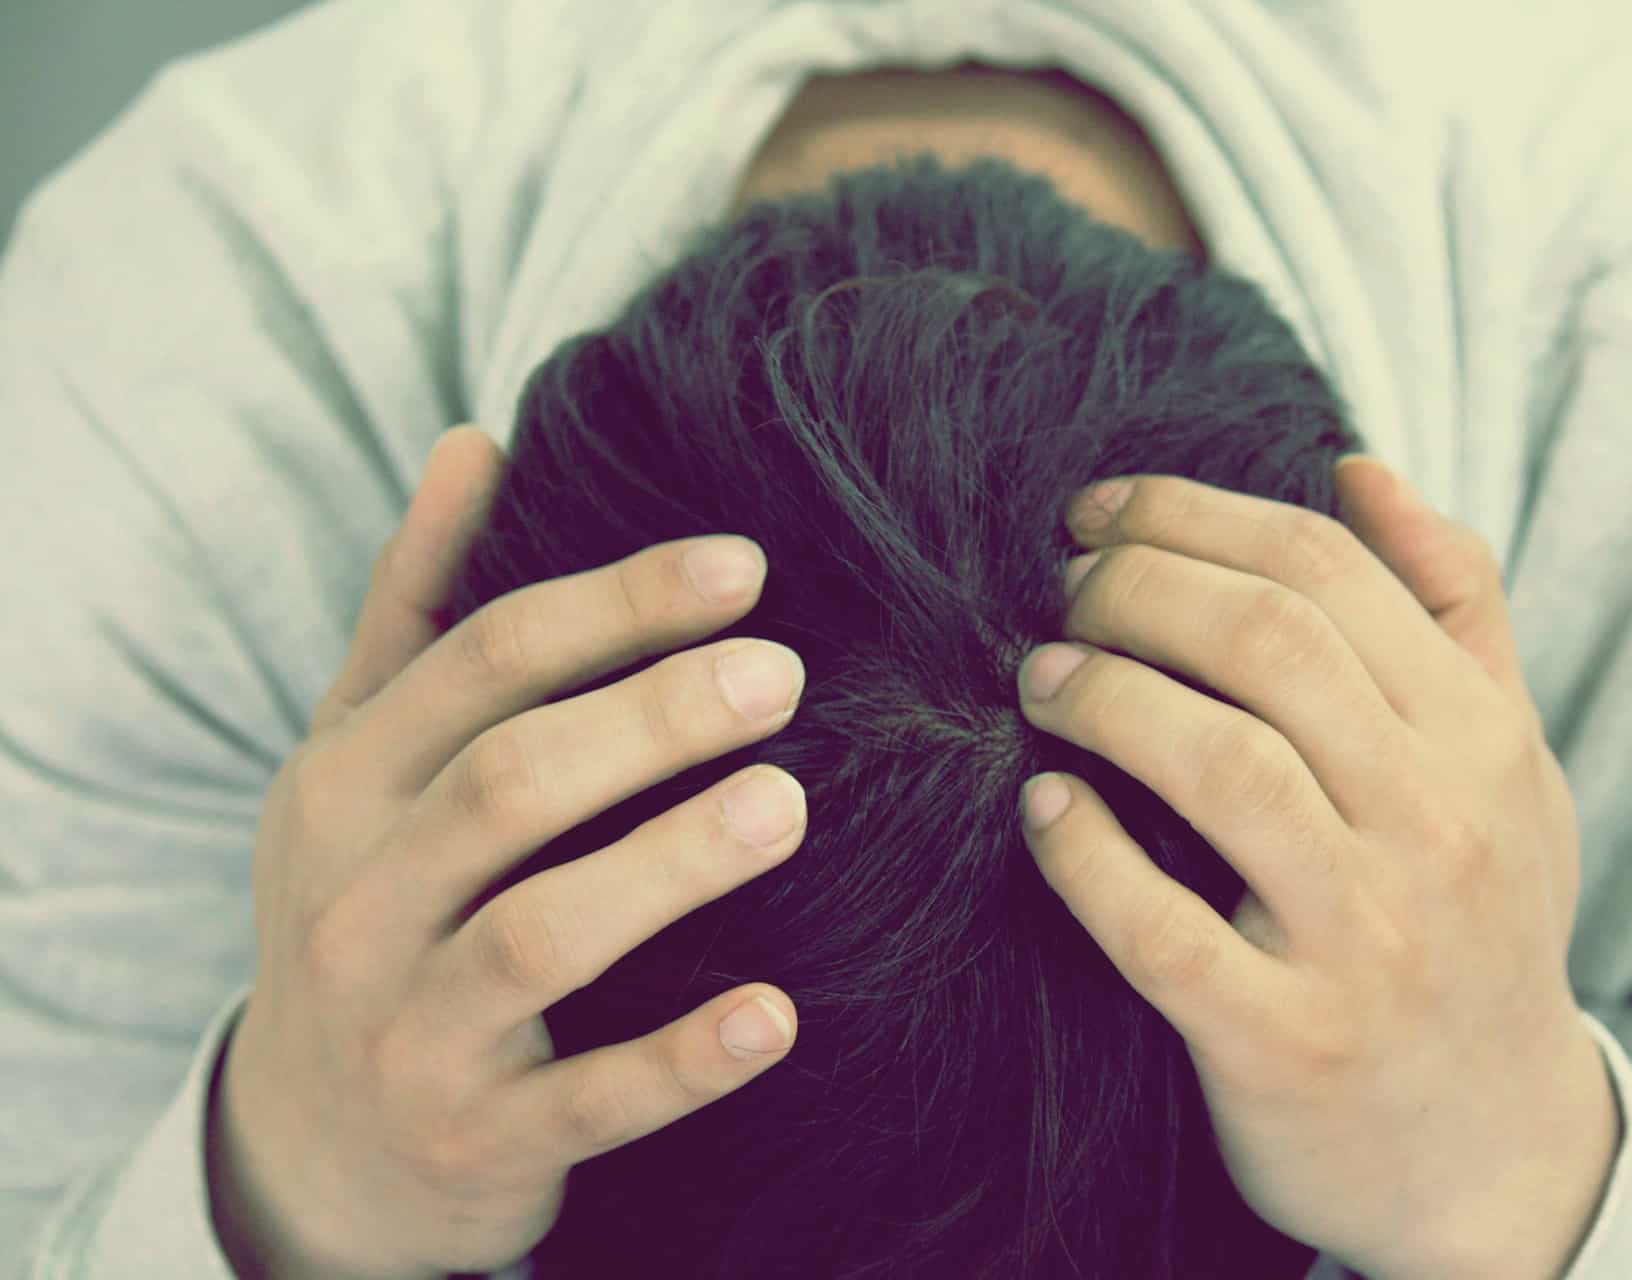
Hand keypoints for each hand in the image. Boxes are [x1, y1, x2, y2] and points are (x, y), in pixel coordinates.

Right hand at [210, 426, 808, 1279]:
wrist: (307, 1142)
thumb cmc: (367, 903)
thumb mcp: (358, 756)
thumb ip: (414, 606)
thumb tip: (471, 441)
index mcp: (342, 782)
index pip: (482, 663)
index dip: (616, 605)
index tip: (747, 568)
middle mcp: (356, 899)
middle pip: (511, 782)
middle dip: (652, 718)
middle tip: (785, 676)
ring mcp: (408, 1029)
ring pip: (541, 934)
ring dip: (670, 864)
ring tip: (789, 805)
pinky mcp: (474, 1140)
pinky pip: (586, 1100)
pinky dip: (680, 1060)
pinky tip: (776, 1015)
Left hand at [1013, 462, 1617, 1279]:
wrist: (1499, 1152)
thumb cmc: (1482, 922)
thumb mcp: (1512, 761)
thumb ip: (1454, 607)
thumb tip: (1360, 468)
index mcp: (1481, 739)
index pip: (1328, 571)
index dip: (1193, 514)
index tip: (1098, 512)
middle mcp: (1437, 826)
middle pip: (1268, 644)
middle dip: (1137, 587)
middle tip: (1060, 589)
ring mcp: (1367, 939)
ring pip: (1221, 767)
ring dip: (1103, 698)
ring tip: (1038, 677)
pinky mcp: (1287, 1041)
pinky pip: (1163, 930)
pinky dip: (1086, 857)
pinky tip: (1041, 810)